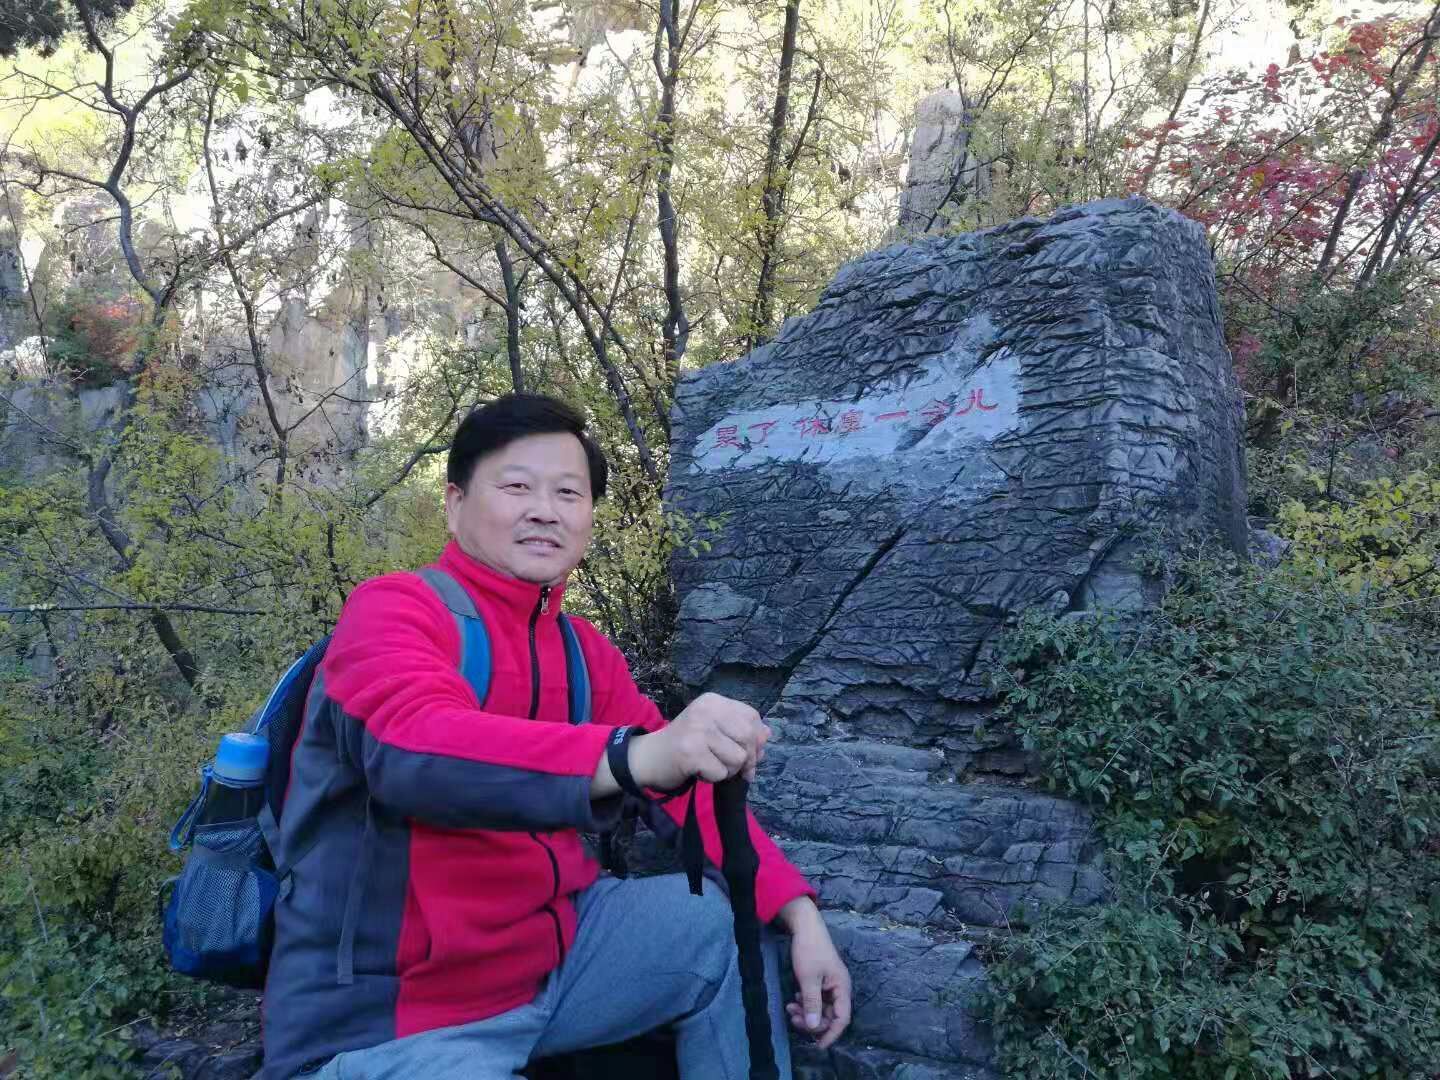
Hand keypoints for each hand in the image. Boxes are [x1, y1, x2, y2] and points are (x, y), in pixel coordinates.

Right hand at [629, 692, 769, 790]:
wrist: (649, 757)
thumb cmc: (686, 743)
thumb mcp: (714, 729)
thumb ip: (740, 730)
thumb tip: (767, 734)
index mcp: (713, 701)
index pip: (752, 717)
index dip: (756, 739)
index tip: (750, 755)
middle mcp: (706, 711)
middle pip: (749, 737)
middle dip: (747, 759)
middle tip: (735, 769)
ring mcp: (697, 730)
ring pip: (738, 758)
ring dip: (729, 770)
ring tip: (711, 765)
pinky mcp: (690, 753)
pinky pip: (721, 773)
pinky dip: (714, 778)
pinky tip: (699, 771)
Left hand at [780, 897, 851, 1049]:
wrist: (805, 926)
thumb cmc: (809, 950)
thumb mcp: (808, 978)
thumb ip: (812, 1003)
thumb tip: (813, 1027)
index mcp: (842, 987)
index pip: (842, 1018)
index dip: (831, 1034)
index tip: (818, 1046)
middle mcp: (838, 988)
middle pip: (829, 1015)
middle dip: (812, 1020)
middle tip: (793, 1018)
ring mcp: (829, 985)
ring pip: (820, 1009)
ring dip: (806, 1012)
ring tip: (789, 1008)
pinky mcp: (820, 982)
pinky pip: (815, 1000)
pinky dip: (804, 1003)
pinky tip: (794, 998)